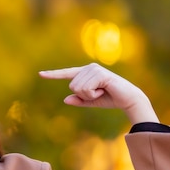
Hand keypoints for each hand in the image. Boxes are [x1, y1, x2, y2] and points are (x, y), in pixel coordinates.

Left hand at [39, 63, 158, 123]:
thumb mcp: (91, 101)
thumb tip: (66, 99)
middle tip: (98, 93)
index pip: (66, 73)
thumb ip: (79, 100)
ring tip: (102, 91)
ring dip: (90, 95)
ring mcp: (94, 69)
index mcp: (85, 73)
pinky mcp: (100, 73)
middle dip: (84, 95)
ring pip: (78, 88)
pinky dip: (94, 94)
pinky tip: (104, 90)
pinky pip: (86, 89)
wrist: (128, 99)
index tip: (40, 74)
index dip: (53, 74)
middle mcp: (88, 68)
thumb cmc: (110, 98)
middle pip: (72, 86)